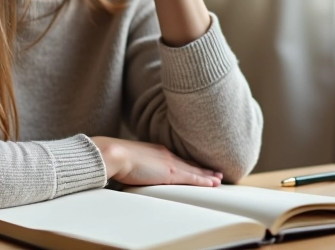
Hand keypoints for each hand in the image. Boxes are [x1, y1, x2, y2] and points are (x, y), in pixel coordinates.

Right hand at [90, 136, 222, 186]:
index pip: (176, 159)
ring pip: (194, 170)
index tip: (196, 166)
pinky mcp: (171, 173)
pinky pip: (193, 178)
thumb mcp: (129, 160)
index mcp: (156, 151)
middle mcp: (166, 154)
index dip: (188, 163)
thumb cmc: (116, 157)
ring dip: (208, 175)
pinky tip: (213, 183)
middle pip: (188, 163)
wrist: (115, 154)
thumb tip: (134, 171)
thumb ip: (136, 164)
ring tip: (219, 178)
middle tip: (215, 172)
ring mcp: (170, 163)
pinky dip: (204, 180)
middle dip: (202, 168)